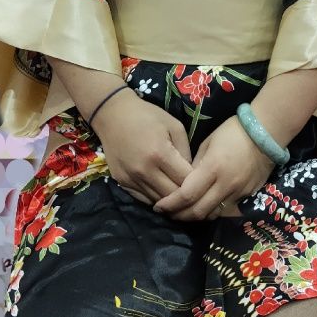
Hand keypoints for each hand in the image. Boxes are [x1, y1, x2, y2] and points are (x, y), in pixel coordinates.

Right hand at [93, 87, 192, 205]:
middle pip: (172, 195)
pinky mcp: (121, 182)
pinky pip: (144, 198)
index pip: (186, 181)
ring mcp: (131, 178)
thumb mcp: (174, 126)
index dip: (198, 183)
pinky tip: (163, 191)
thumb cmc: (147, 116)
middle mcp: (144, 170)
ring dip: (171, 200)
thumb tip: (193, 173)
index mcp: (160, 154)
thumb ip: (186, 151)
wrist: (112, 114)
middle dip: (186, 196)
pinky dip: (156, 198)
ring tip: (181, 194)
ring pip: (158, 201)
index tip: (204, 180)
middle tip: (194, 191)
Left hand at [152, 114, 274, 220]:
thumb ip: (195, 165)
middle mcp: (225, 185)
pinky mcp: (248, 196)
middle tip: (168, 213)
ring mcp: (238, 193)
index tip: (158, 206)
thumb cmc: (233, 131)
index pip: (186, 195)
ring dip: (195, 216)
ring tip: (184, 213)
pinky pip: (226, 210)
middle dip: (179, 215)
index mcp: (212, 168)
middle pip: (198, 211)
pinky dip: (212, 212)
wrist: (266, 133)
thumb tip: (185, 181)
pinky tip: (205, 207)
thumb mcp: (208, 143)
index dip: (170, 204)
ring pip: (212, 215)